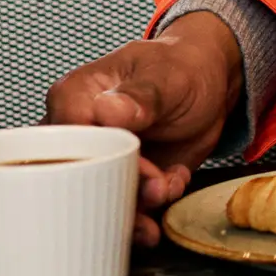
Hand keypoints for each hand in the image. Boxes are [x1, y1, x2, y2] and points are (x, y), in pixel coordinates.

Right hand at [44, 14, 240, 245]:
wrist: (208, 84)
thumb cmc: (180, 68)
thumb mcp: (166, 77)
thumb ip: (139, 96)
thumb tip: (106, 110)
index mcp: (73, 98)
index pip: (67, 143)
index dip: (100, 161)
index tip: (141, 164)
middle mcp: (77, 133)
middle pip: (78, 178)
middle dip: (117, 193)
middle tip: (158, 189)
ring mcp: (98, 159)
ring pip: (98, 198)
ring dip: (135, 207)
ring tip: (167, 191)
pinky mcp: (119, 178)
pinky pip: (124, 205)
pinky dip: (150, 206)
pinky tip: (174, 184)